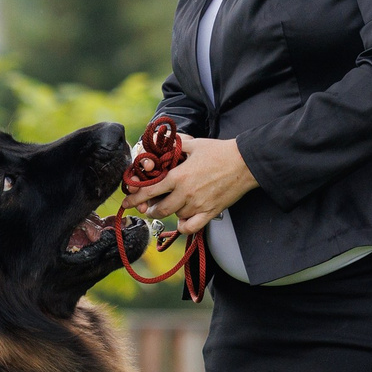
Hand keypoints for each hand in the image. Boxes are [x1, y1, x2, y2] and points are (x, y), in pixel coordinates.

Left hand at [125, 134, 256, 234]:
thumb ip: (176, 147)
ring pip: (175, 216)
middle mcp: (186, 192)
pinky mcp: (210, 212)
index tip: (127, 203)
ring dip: (170, 213)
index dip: (135, 198)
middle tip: (149, 207)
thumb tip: (163, 145)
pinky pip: (191, 227)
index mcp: (179, 175)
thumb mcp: (194, 144)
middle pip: (159, 209)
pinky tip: (183, 220)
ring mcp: (198, 204)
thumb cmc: (220, 152)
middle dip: (150, 209)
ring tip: (172, 205)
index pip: (150, 190)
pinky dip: (184, 225)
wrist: (244, 163)